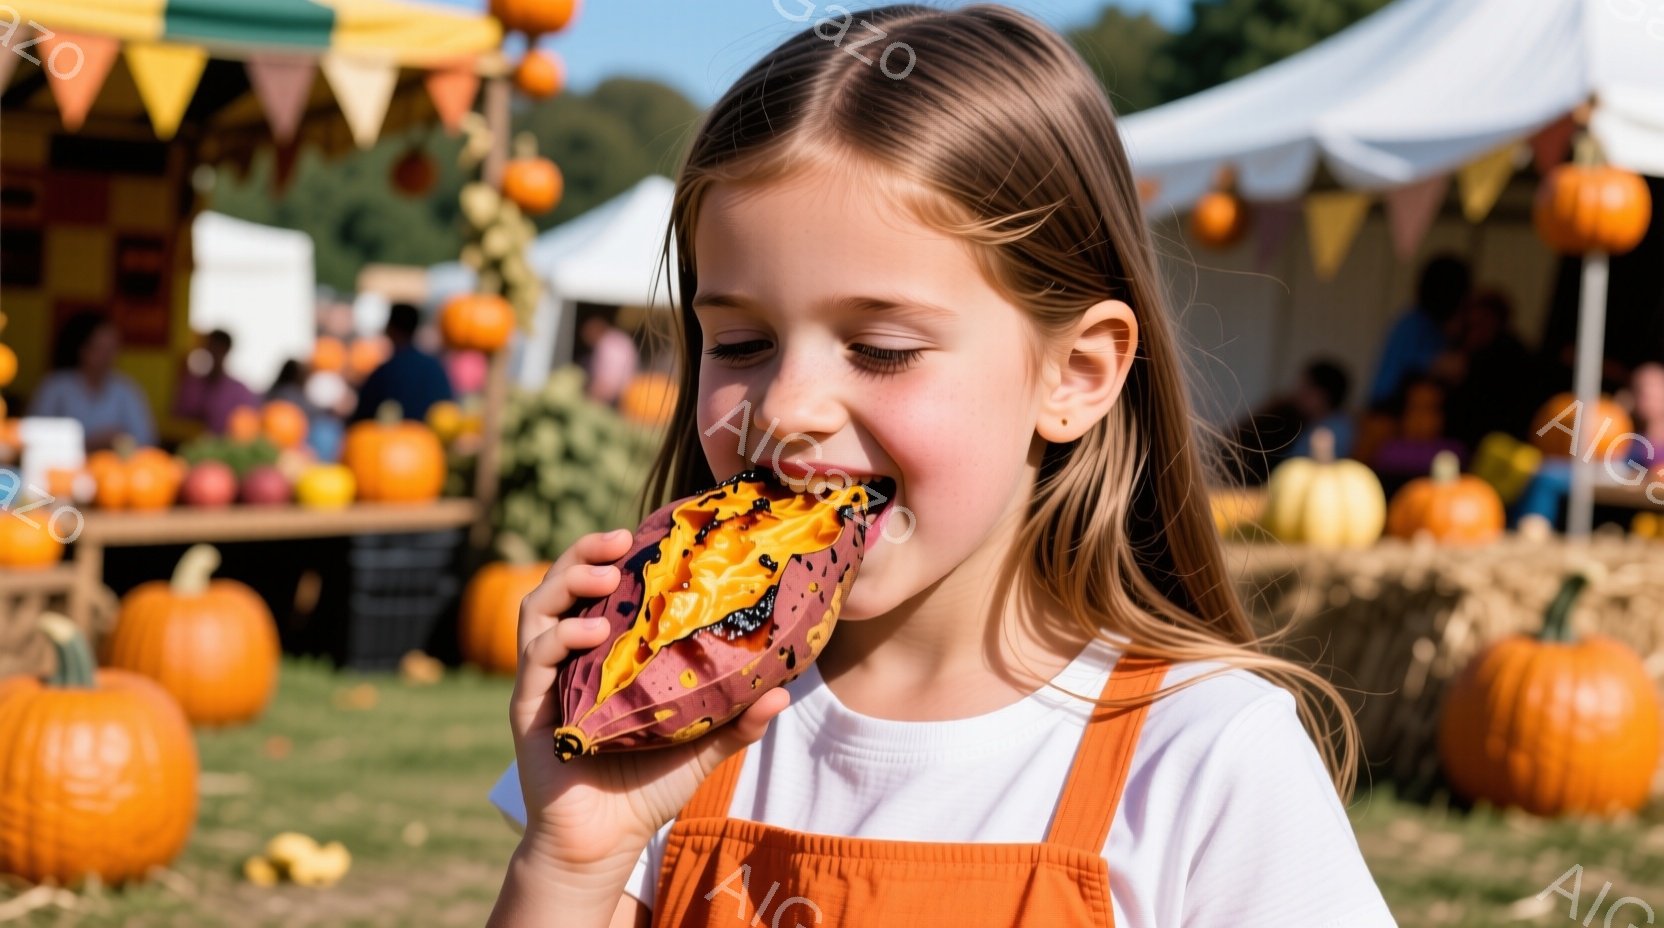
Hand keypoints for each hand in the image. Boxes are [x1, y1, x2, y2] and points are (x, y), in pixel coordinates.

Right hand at [509, 529, 789, 872]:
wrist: (605, 844)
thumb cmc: (649, 790)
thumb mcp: (701, 747)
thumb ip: (738, 721)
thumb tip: (785, 690)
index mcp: (603, 656)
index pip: (602, 591)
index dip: (617, 556)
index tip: (650, 532)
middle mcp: (568, 659)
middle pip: (563, 586)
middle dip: (586, 553)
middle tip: (623, 539)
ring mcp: (543, 680)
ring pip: (538, 609)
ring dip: (567, 581)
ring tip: (606, 573)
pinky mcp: (527, 707)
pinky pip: (533, 658)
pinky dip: (559, 636)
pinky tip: (590, 631)